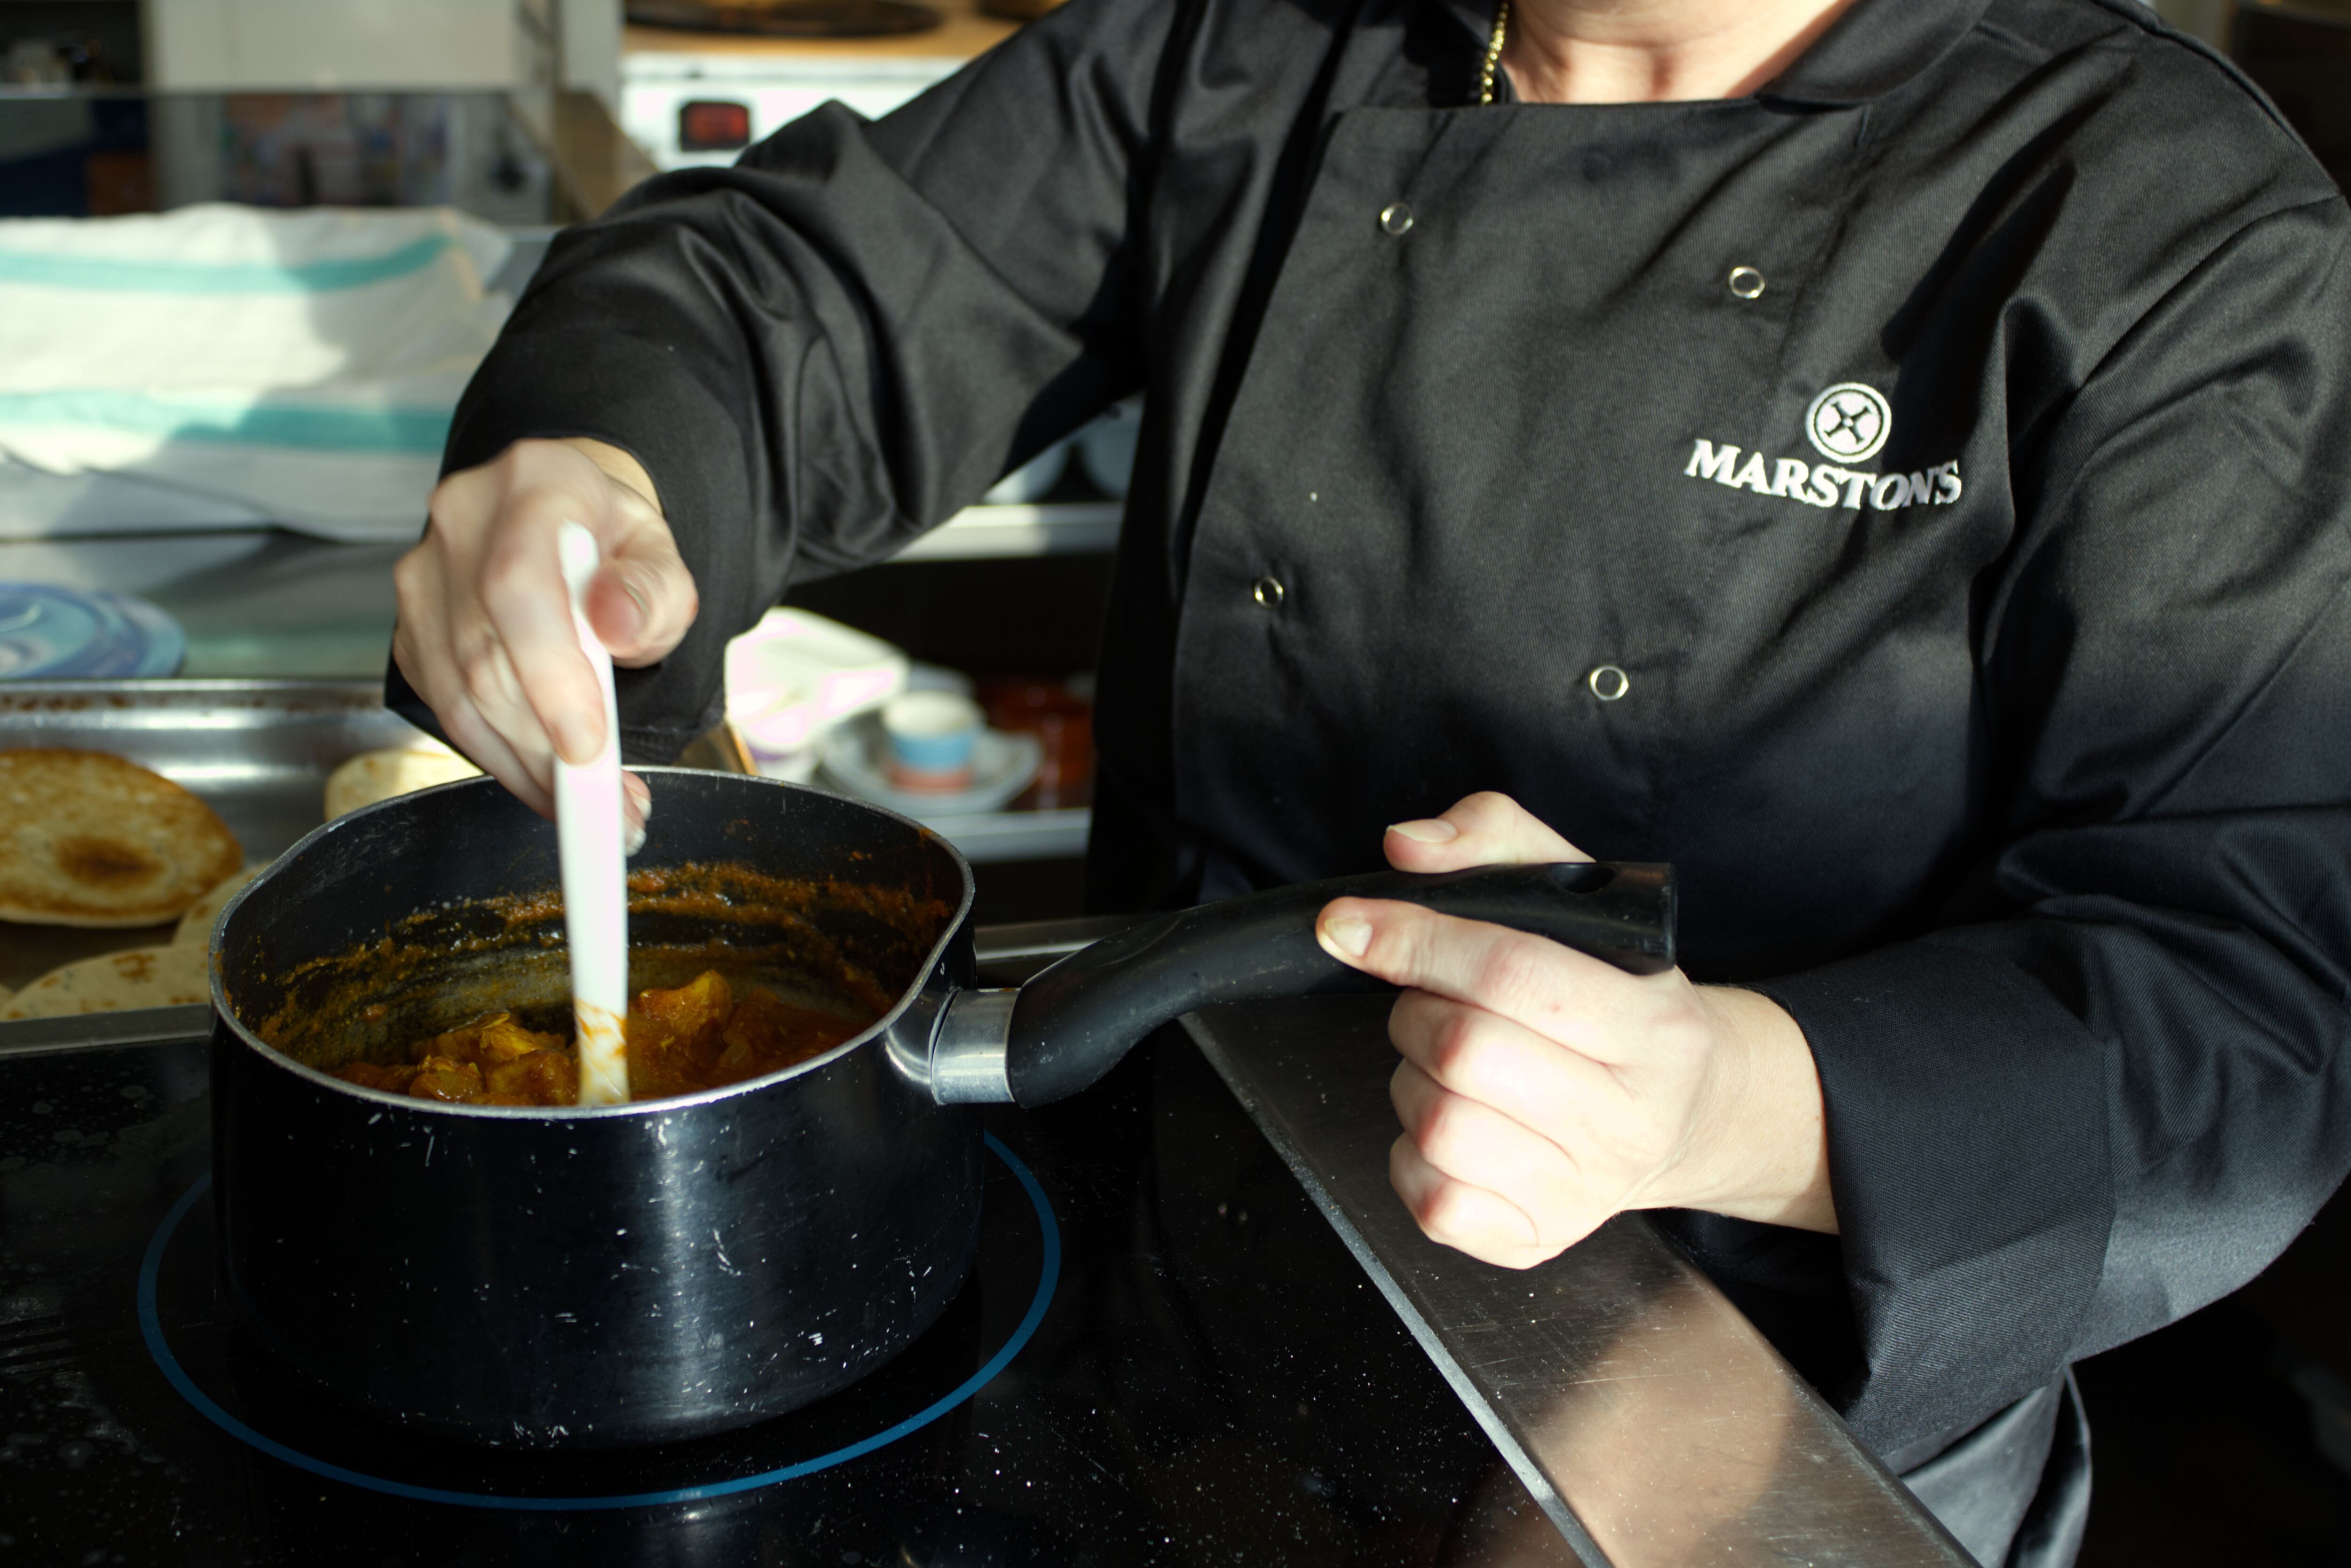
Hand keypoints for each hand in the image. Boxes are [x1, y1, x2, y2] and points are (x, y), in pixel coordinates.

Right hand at [392, 437, 698, 830]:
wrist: (569, 528)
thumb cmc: (617, 549)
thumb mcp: (662, 560)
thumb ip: (653, 591)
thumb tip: (616, 622)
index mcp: (534, 484)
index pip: (518, 586)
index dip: (547, 674)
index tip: (586, 745)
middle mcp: (463, 520)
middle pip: (485, 656)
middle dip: (549, 749)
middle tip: (614, 808)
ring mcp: (424, 575)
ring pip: (460, 696)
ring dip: (527, 768)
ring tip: (593, 808)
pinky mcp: (412, 630)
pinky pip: (448, 710)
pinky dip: (501, 759)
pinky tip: (548, 782)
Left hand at [1315, 792, 1833, 1268]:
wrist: (1686, 1114)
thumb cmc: (1618, 996)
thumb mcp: (1583, 901)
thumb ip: (1498, 841)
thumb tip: (1408, 847)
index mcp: (1656, 1026)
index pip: (1512, 971)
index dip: (1415, 939)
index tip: (1347, 923)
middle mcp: (1631, 1118)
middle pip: (1464, 1050)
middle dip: (1416, 1009)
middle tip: (1431, 1000)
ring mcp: (1584, 1191)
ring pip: (1438, 1125)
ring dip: (1411, 1079)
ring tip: (1448, 1061)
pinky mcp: (1537, 1240)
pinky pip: (1431, 1199)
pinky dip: (1411, 1153)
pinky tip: (1451, 1118)